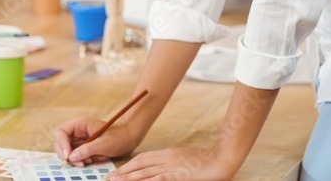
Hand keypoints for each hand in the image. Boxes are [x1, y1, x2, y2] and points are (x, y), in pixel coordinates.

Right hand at [53, 117, 136, 166]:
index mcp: (80, 124)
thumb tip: (71, 157)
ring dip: (76, 159)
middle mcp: (77, 131)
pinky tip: (93, 160)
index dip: (61, 144)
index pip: (59, 132)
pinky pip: (76, 156)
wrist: (129, 139)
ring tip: (90, 161)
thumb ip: (87, 149)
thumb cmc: (119, 137)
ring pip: (67, 152)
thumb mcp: (105, 144)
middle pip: (60, 143)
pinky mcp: (83, 148)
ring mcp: (79, 140)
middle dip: (68, 155)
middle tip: (81, 163)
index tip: (68, 156)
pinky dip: (82, 161)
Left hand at [107, 146, 237, 180]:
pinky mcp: (177, 175)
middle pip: (139, 164)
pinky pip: (158, 179)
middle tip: (109, 178)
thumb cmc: (206, 160)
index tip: (117, 171)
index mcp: (168, 153)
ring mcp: (171, 166)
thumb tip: (161, 169)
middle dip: (123, 171)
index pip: (143, 158)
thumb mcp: (185, 158)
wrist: (221, 158)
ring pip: (144, 172)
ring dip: (128, 177)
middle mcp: (166, 157)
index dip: (128, 165)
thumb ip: (172, 162)